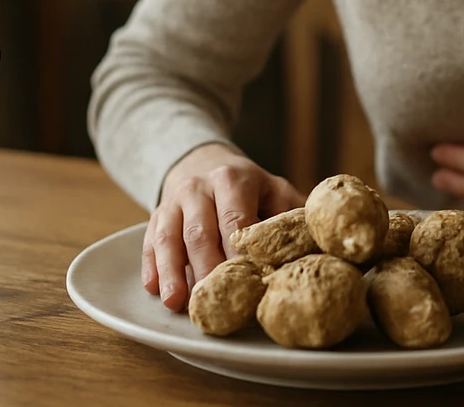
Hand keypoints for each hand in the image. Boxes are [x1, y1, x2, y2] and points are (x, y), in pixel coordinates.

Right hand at [143, 143, 303, 310]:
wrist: (202, 160)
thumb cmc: (247, 186)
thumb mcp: (272, 189)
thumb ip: (289, 215)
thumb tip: (314, 245)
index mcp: (233, 180)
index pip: (234, 219)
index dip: (238, 252)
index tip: (247, 280)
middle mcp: (199, 188)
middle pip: (200, 232)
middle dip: (205, 268)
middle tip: (212, 301)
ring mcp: (173, 201)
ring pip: (169, 237)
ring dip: (171, 271)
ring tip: (175, 303)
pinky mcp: (155, 215)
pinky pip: (149, 240)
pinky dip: (151, 265)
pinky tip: (153, 289)